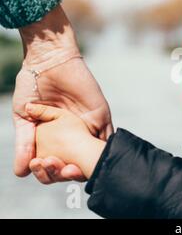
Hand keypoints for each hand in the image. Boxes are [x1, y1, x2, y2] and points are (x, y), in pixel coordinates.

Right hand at [13, 5, 112, 182]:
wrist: (48, 61)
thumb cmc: (32, 86)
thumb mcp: (24, 117)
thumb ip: (24, 143)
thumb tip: (21, 173)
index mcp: (56, 137)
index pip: (59, 162)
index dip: (53, 172)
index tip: (44, 170)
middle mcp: (75, 134)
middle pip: (79, 162)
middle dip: (71, 172)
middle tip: (63, 171)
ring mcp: (89, 125)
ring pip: (94, 154)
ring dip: (88, 165)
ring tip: (76, 169)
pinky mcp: (101, 115)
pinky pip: (108, 136)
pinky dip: (104, 150)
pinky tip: (98, 159)